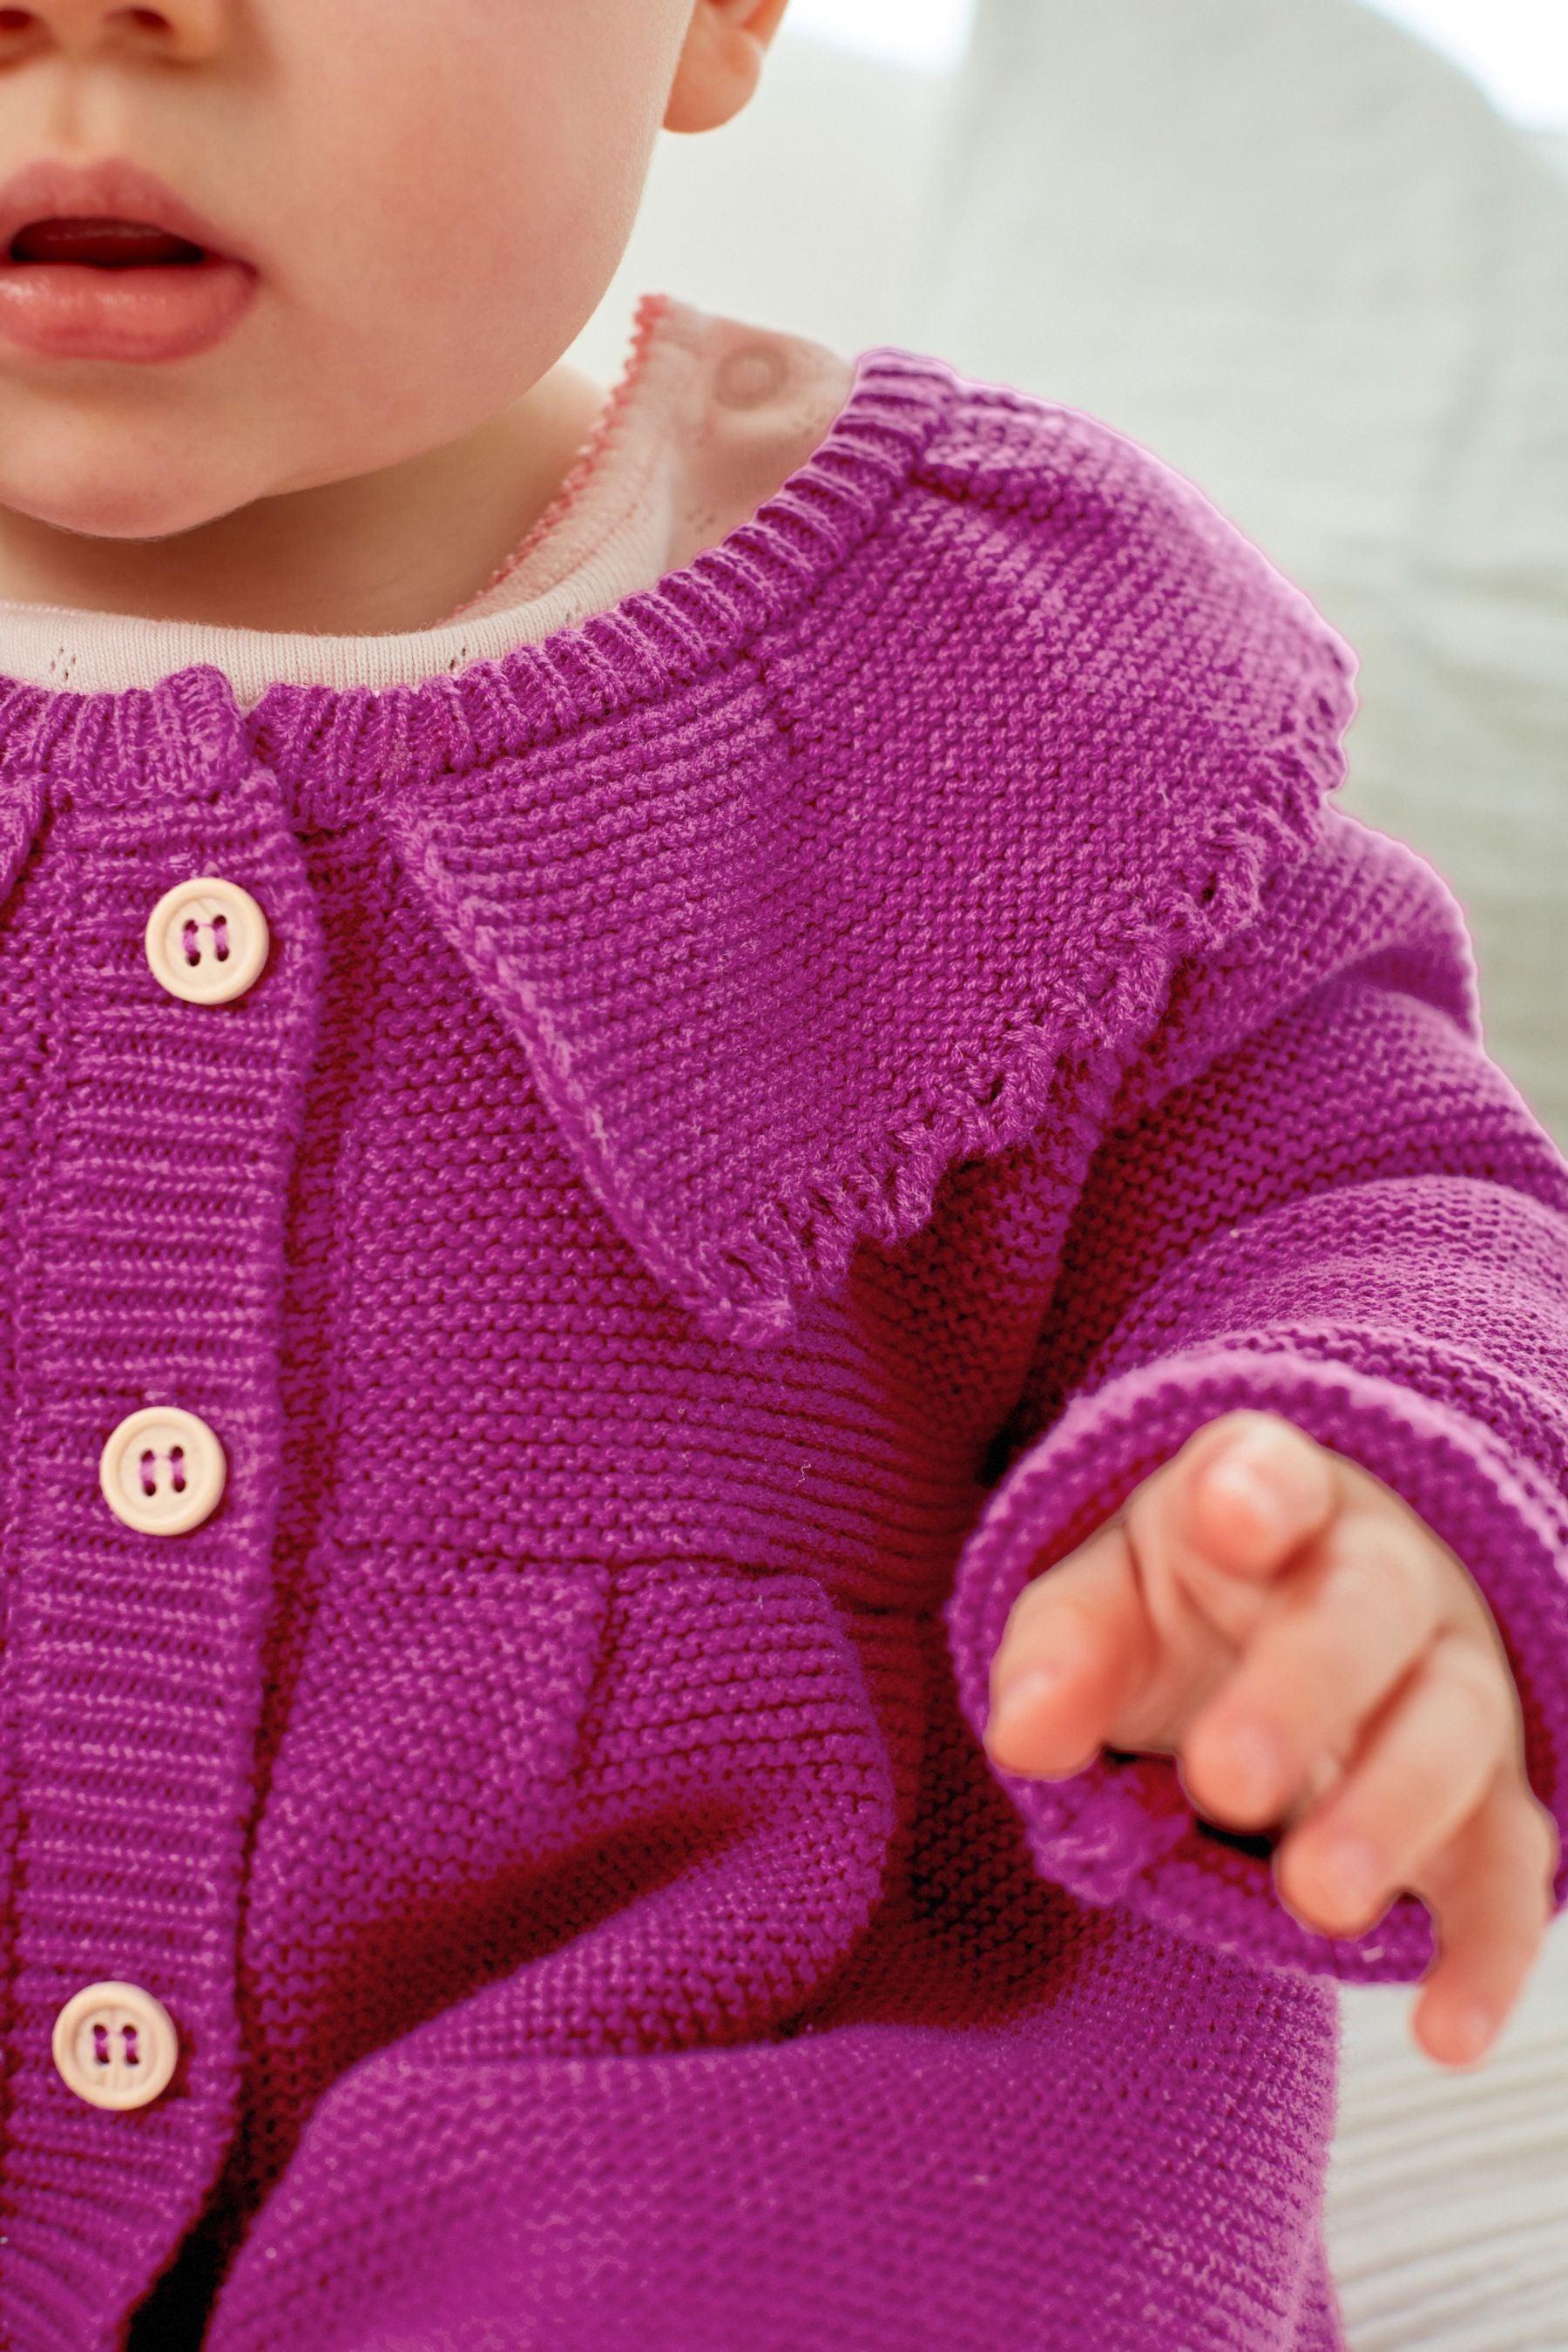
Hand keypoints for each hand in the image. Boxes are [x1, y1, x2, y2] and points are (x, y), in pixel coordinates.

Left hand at [983, 1410, 1559, 2068]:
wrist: (1287, 1630)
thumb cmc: (1183, 1604)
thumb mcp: (1103, 1604)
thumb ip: (1061, 1653)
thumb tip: (1020, 1737)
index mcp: (1270, 1500)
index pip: (1271, 1473)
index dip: (1255, 1489)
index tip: (1231, 1515)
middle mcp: (1381, 1576)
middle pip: (1367, 1613)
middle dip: (1304, 1692)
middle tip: (1224, 1779)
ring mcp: (1449, 1683)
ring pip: (1450, 1734)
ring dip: (1390, 1818)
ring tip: (1316, 1903)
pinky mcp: (1488, 1796)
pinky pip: (1505, 1867)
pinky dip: (1488, 1950)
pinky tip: (1445, 2029)